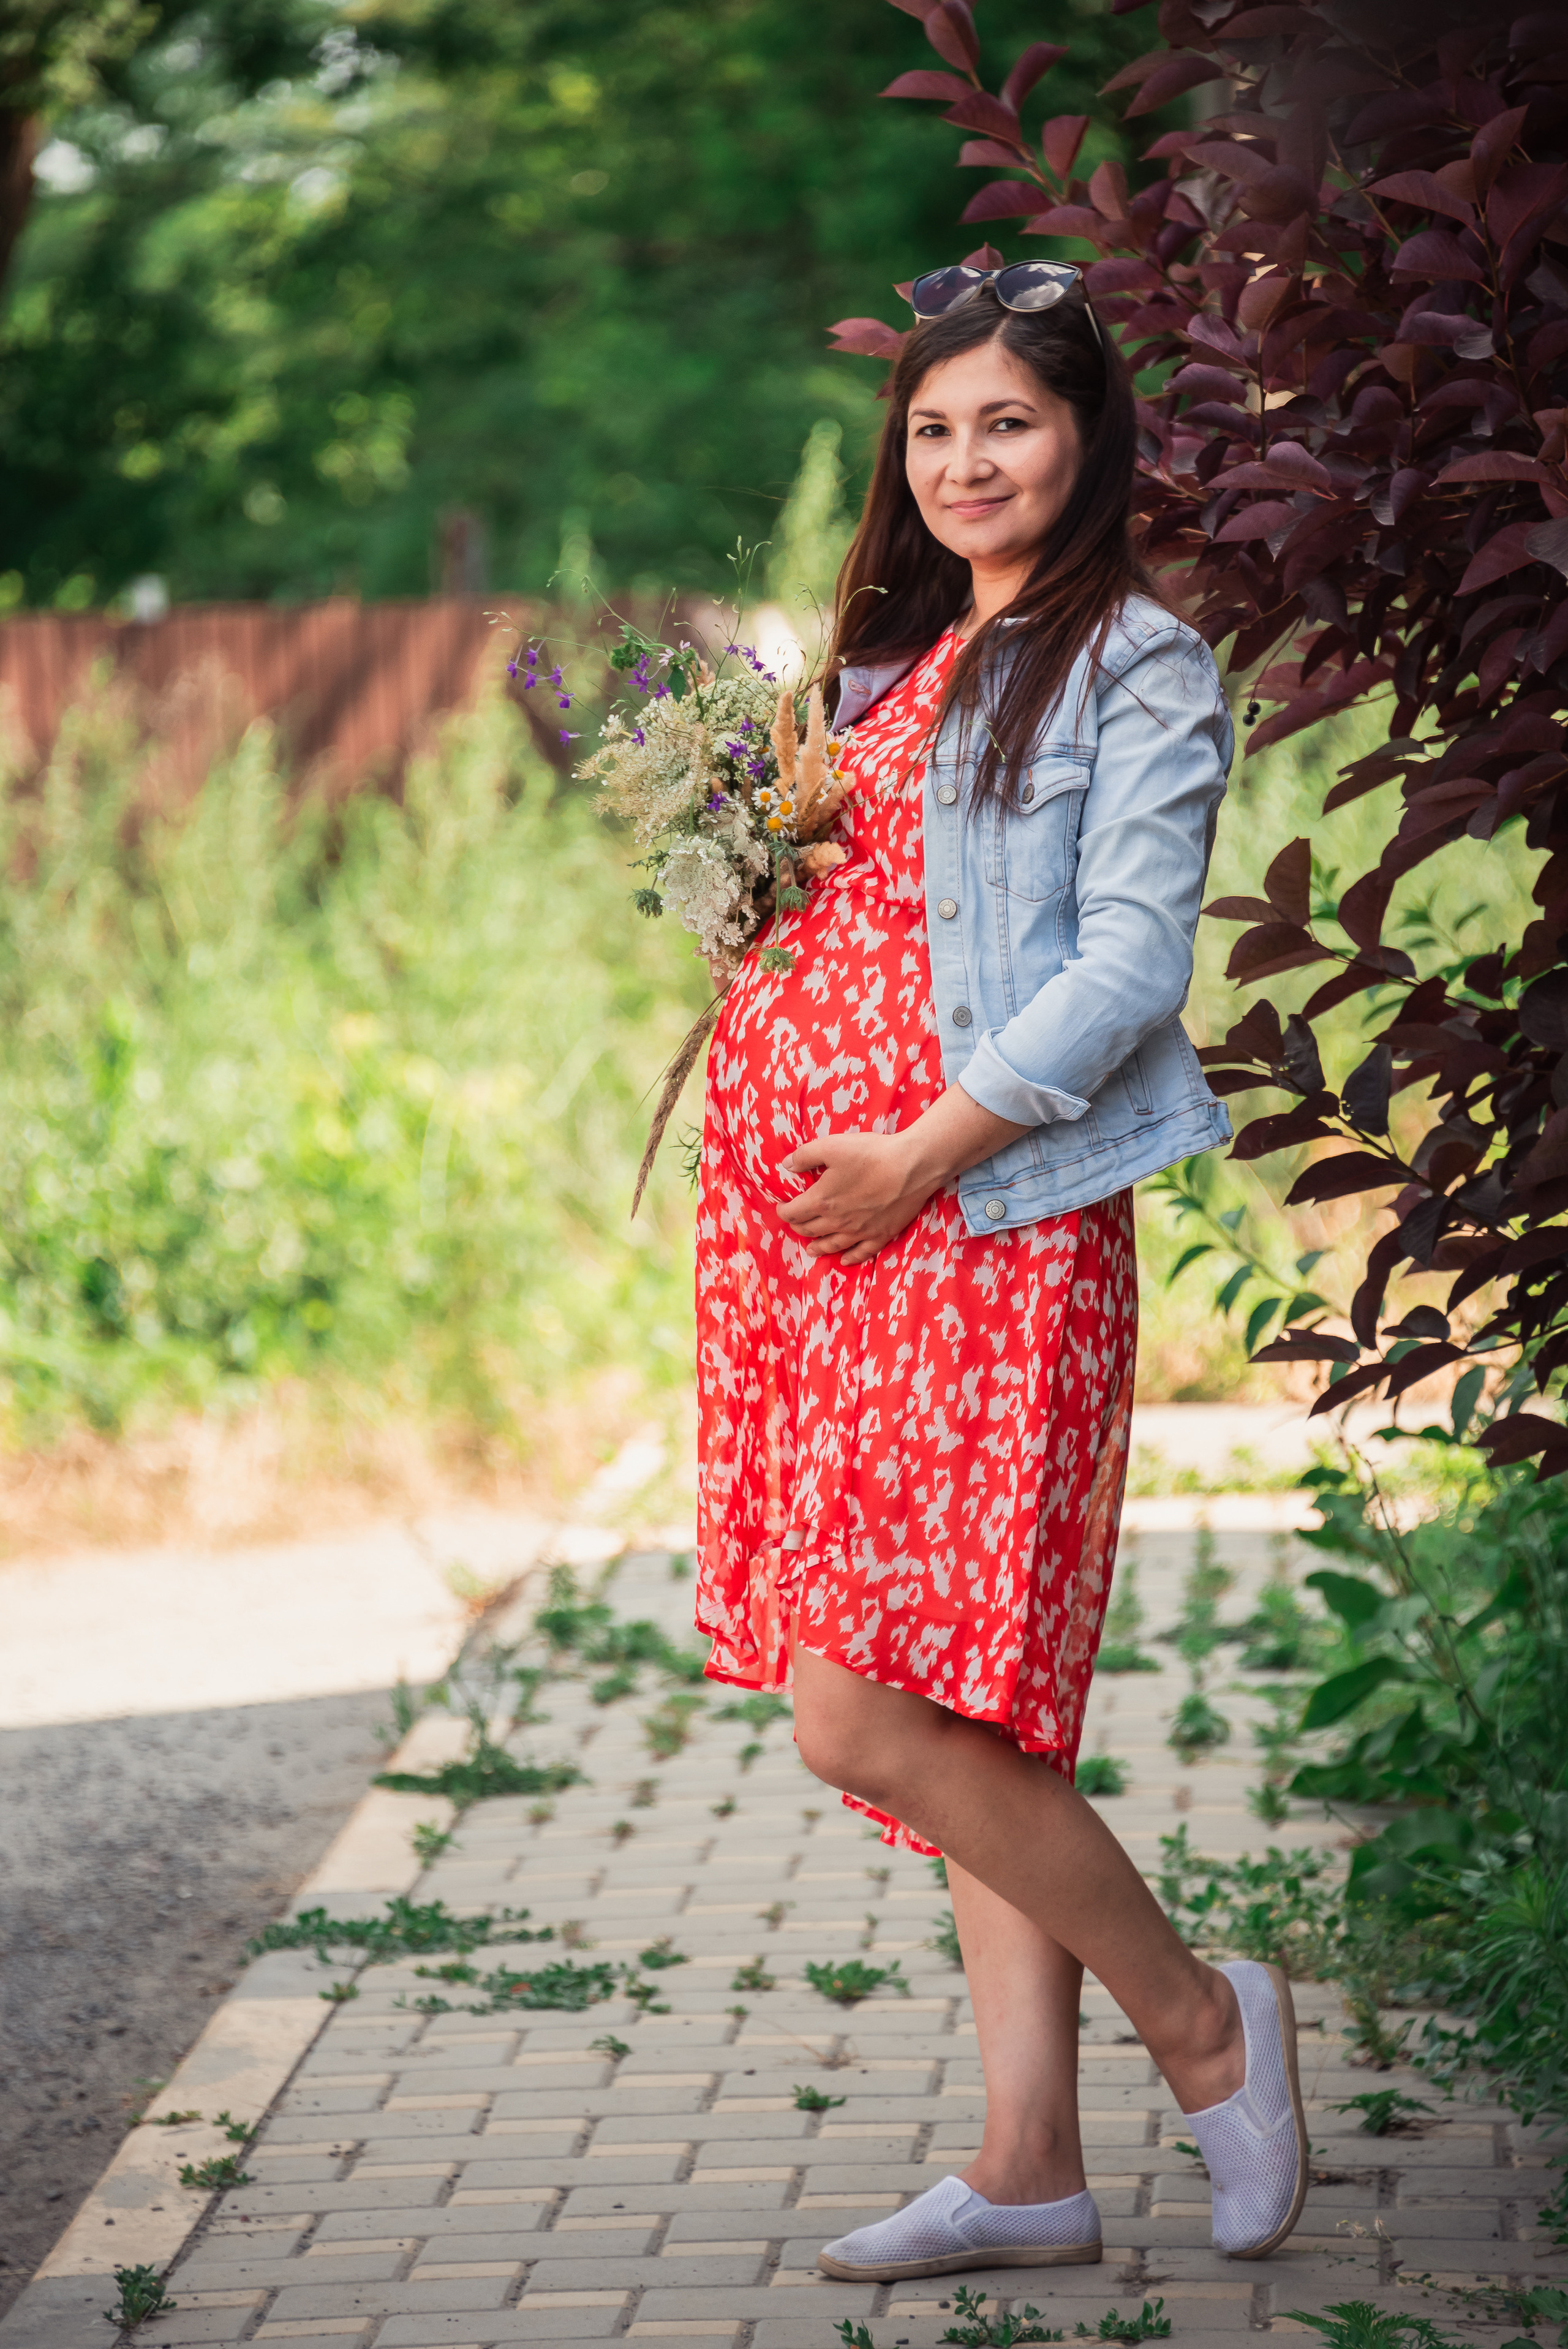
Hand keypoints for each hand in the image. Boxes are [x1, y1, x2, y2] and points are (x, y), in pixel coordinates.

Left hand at [777, 1088, 1031, 1264]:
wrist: (911, 1167)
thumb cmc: (871, 1154)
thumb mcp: (831, 1146)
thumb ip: (804, 1156)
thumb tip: (785, 1165)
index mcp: (821, 1200)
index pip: (794, 1212)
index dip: (784, 1210)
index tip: (782, 1207)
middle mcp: (837, 1221)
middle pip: (810, 1230)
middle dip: (799, 1227)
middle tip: (796, 1224)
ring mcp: (860, 1231)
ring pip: (832, 1245)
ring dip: (818, 1247)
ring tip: (811, 1249)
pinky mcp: (881, 1235)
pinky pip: (861, 1252)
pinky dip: (850, 1258)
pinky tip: (844, 1260)